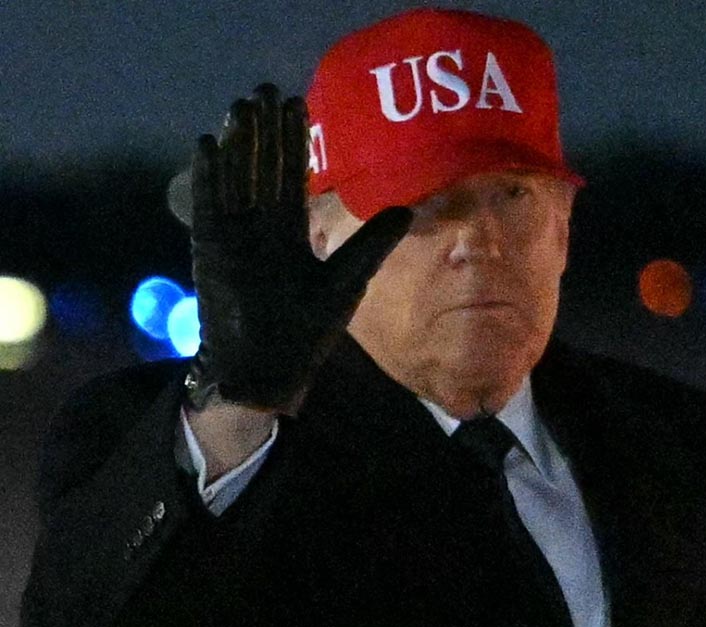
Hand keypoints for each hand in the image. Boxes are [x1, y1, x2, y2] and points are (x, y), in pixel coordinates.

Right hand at [185, 83, 410, 411]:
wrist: (267, 370)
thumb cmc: (308, 330)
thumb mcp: (347, 280)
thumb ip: (371, 244)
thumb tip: (409, 209)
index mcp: (290, 233)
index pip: (291, 178)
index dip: (294, 144)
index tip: (298, 106)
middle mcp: (260, 228)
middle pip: (262, 169)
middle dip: (264, 132)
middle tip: (265, 90)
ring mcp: (234, 236)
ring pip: (235, 179)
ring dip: (237, 144)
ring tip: (240, 105)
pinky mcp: (210, 249)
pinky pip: (209, 205)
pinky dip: (208, 176)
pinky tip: (210, 143)